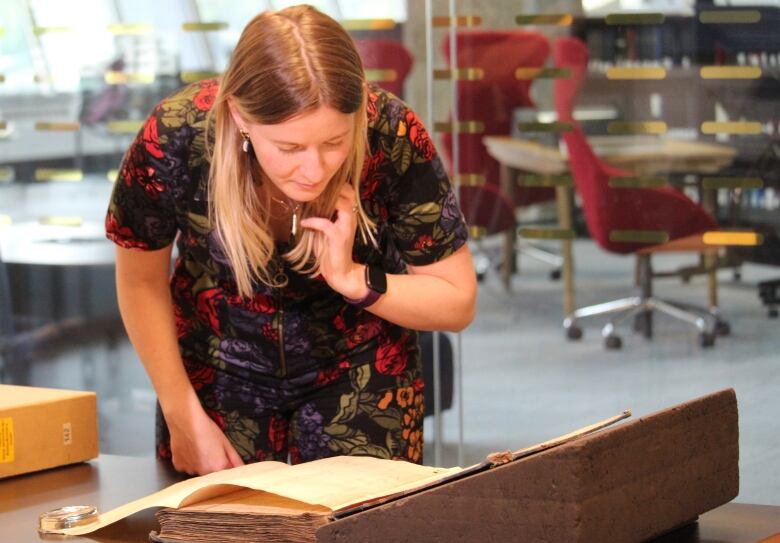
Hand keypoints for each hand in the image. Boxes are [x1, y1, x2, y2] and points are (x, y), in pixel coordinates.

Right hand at [166, 403, 243, 475]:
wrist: (186, 421)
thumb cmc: (207, 429)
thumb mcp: (226, 442)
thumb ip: (235, 459)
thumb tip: (242, 469)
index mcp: (218, 467)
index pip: (225, 474)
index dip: (225, 465)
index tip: (222, 457)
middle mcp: (203, 473)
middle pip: (211, 473)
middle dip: (213, 465)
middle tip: (209, 449)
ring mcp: (189, 470)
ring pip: (198, 470)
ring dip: (200, 464)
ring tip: (198, 447)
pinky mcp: (178, 466)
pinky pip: (186, 467)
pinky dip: (189, 461)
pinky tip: (190, 449)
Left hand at [300, 184, 367, 298]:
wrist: (340, 272)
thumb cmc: (330, 251)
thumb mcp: (325, 230)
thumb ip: (320, 216)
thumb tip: (306, 203)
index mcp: (348, 215)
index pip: (349, 192)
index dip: (337, 185)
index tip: (320, 185)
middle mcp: (351, 219)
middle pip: (349, 193)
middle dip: (334, 188)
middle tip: (316, 190)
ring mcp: (346, 227)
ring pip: (343, 204)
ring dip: (325, 201)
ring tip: (311, 202)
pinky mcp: (339, 237)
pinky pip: (325, 224)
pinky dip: (313, 221)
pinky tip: (304, 223)